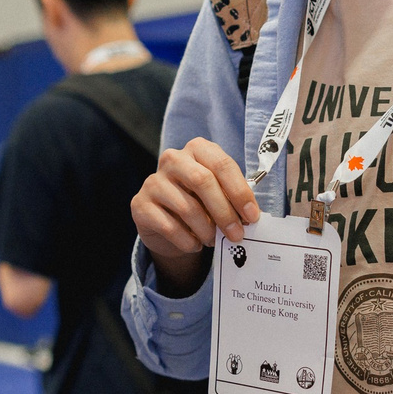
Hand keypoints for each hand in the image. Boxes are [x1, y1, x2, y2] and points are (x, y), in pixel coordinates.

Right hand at [130, 135, 258, 294]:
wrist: (166, 221)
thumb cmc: (200, 202)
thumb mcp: (218, 194)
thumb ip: (231, 198)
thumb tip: (249, 216)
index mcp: (197, 149)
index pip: (221, 164)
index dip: (239, 191)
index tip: (252, 216)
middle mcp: (173, 159)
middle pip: (203, 181)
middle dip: (224, 212)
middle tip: (237, 234)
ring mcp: (153, 181)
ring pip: (187, 207)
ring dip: (206, 230)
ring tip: (215, 241)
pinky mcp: (140, 204)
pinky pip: (169, 226)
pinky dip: (188, 240)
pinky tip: (195, 244)